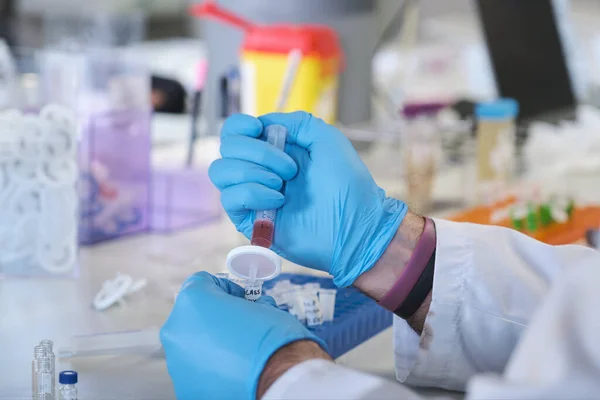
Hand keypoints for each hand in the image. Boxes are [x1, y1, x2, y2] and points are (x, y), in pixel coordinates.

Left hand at [160, 272, 326, 399]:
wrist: (280, 378)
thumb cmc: (274, 339)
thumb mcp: (261, 304)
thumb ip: (241, 302)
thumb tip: (244, 309)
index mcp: (192, 301)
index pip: (203, 283)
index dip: (226, 289)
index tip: (240, 300)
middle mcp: (176, 329)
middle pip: (192, 316)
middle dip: (215, 319)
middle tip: (240, 327)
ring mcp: (176, 361)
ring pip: (190, 345)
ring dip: (210, 345)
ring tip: (238, 353)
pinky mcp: (183, 386)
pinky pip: (195, 370)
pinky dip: (211, 369)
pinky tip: (233, 371)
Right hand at [209, 112, 407, 286]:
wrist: (354, 226)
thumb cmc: (348, 185)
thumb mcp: (327, 139)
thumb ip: (296, 122)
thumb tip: (264, 123)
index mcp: (274, 149)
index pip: (235, 131)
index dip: (239, 126)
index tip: (257, 129)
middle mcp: (259, 169)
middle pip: (227, 148)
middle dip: (257, 152)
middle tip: (290, 169)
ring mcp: (253, 195)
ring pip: (221, 172)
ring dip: (252, 172)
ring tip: (282, 186)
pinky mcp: (250, 220)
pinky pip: (231, 198)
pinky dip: (252, 194)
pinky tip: (277, 201)